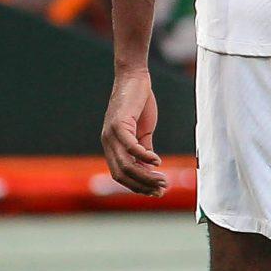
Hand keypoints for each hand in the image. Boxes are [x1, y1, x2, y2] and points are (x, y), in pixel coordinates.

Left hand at [100, 69, 164, 194]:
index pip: (121, 175)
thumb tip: (149, 169)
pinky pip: (130, 146)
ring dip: (145, 175)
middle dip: (142, 185)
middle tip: (162, 189)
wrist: (134, 78)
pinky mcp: (118, 123)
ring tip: (162, 179)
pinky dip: (144, 156)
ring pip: (126, 164)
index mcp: (112, 146)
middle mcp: (108, 143)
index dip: (137, 187)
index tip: (155, 192)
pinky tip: (156, 161)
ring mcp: (111, 134)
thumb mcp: (142, 132)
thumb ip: (144, 150)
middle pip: (122, 174)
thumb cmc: (139, 104)